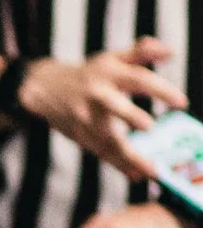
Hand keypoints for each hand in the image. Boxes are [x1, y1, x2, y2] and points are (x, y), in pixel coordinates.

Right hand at [21, 37, 185, 166]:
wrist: (45, 89)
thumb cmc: (89, 73)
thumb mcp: (112, 58)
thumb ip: (141, 52)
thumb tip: (170, 52)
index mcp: (109, 73)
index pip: (138, 79)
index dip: (159, 89)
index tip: (182, 102)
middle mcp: (97, 95)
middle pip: (114, 106)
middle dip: (129, 116)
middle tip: (149, 126)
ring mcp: (87, 118)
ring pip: (108, 139)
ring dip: (130, 156)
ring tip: (153, 170)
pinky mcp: (82, 137)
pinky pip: (102, 153)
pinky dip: (120, 165)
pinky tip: (138, 175)